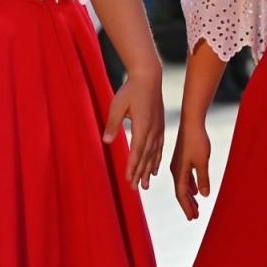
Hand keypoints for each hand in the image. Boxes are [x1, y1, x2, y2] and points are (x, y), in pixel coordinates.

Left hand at [103, 70, 163, 188]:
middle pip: (146, 156)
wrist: (149, 77)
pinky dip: (156, 160)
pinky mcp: (160, 126)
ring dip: (149, 170)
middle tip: (136, 188)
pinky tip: (155, 170)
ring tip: (145, 185)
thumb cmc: (130, 90)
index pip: (137, 150)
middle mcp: (153, 130)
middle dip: (140, 173)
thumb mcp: (117, 105)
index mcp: (143, 125)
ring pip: (154, 154)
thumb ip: (112, 124)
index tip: (129, 179)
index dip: (133, 166)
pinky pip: (159, 148)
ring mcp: (159, 129)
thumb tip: (105, 141)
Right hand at [169, 118, 211, 221]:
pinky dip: (191, 185)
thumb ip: (203, 179)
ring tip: (196, 206)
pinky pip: (186, 177)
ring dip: (190, 196)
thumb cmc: (197, 141)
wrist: (191, 122)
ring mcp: (179, 164)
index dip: (187, 207)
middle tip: (194, 217)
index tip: (192, 218)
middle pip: (181, 191)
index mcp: (178, 172)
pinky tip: (197, 190)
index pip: (181, 194)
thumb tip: (204, 195)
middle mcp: (175, 169)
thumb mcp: (202, 162)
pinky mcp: (183, 158)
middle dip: (188, 205)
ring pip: (183, 184)